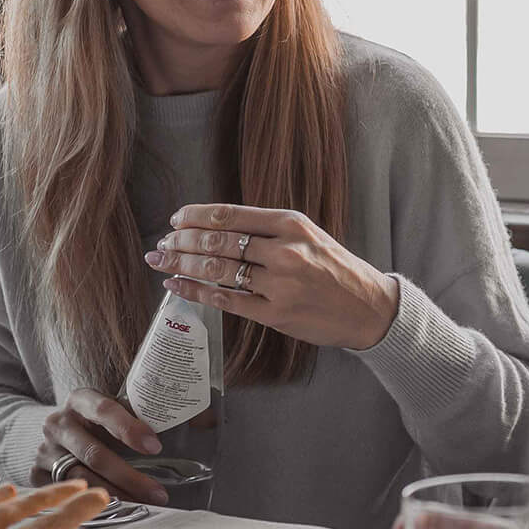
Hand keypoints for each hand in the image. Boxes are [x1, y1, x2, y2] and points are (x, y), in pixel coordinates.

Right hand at [32, 388, 168, 506]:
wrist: (55, 431)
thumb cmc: (99, 422)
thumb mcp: (119, 409)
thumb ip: (156, 413)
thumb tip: (209, 421)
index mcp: (81, 399)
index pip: (104, 410)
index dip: (129, 428)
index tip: (156, 446)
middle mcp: (58, 423)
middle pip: (95, 453)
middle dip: (130, 476)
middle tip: (160, 493)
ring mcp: (45, 451)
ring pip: (83, 479)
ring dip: (118, 496)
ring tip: (146, 506)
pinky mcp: (37, 476)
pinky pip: (69, 495)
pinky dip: (95, 505)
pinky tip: (119, 512)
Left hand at [145, 203, 401, 351]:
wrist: (367, 307)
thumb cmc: (334, 269)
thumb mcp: (308, 235)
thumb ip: (267, 229)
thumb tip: (214, 227)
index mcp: (291, 224)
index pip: (229, 214)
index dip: (194, 216)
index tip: (175, 220)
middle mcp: (285, 251)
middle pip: (218, 241)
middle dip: (181, 242)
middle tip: (161, 245)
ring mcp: (280, 284)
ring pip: (218, 270)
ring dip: (182, 265)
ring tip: (161, 263)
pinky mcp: (276, 313)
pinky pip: (226, 301)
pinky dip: (196, 292)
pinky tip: (177, 287)